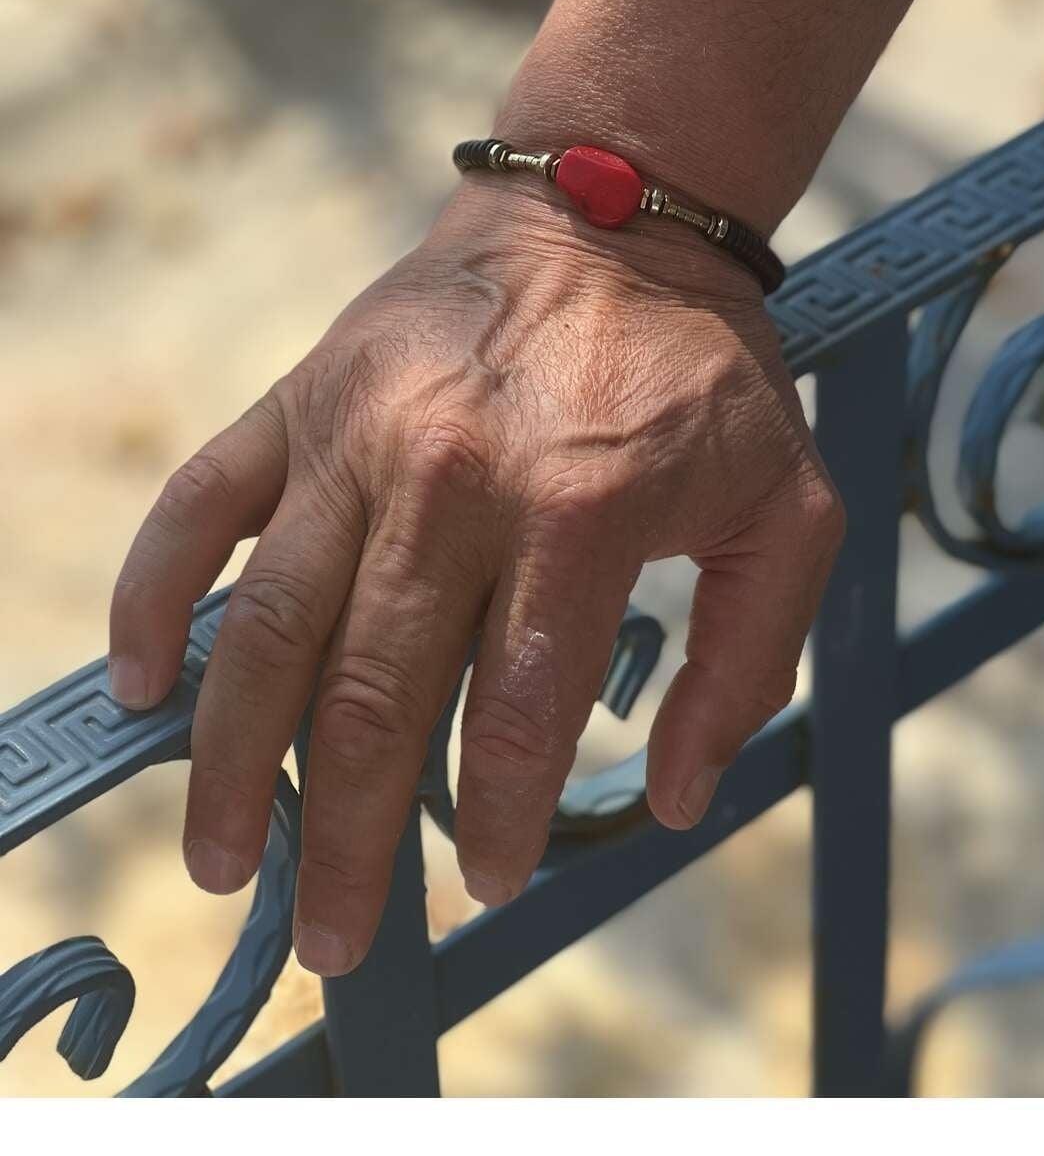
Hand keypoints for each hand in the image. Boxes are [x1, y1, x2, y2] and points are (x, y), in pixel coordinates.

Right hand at [108, 175, 842, 974]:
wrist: (609, 214)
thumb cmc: (702, 373)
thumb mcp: (789, 507)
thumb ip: (750, 661)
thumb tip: (674, 800)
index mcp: (579, 508)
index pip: (514, 712)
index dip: (493, 820)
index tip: (485, 884)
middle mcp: (451, 477)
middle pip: (374, 697)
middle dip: (347, 841)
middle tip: (331, 940)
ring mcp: (358, 437)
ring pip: (274, 626)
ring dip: (234, 760)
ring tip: (221, 862)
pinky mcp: (300, 401)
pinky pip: (201, 506)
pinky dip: (158, 594)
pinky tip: (142, 684)